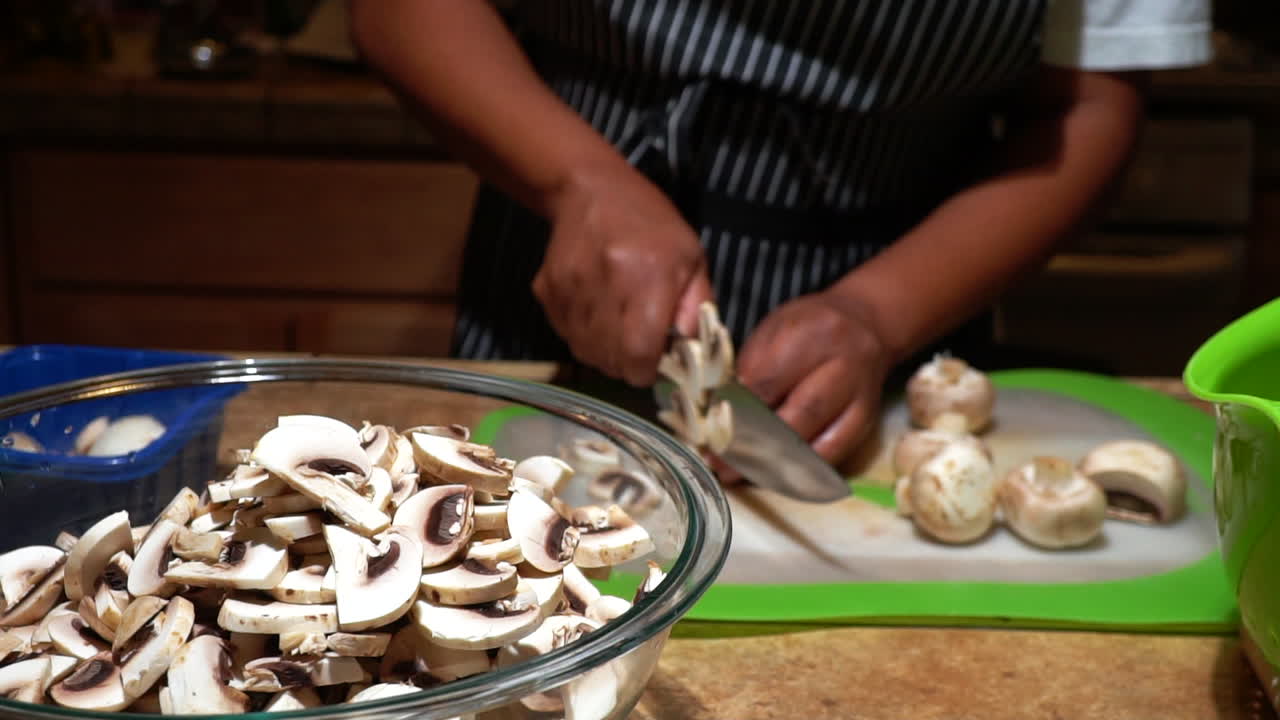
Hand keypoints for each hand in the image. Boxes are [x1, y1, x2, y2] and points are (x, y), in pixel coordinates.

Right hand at [534, 165, 712, 385]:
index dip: (646, 370)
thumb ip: (696, 305)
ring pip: (585, 351)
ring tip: (618, 330)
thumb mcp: (691, 256)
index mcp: (647, 276)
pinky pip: (565, 335)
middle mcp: (605, 283)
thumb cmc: (650, 224)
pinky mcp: (546, 289)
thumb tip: (689, 348)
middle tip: (638, 348)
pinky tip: (597, 314)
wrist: (589, 190)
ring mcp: (570, 288)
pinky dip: (583, 336)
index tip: (654, 364)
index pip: (638, 351)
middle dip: (627, 365)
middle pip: (610, 359)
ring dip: (604, 353)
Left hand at [735, 290, 892, 469]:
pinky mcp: (866, 420)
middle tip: (719, 463)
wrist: (867, 323)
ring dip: (773, 464)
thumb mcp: (773, 329)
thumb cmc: (810, 326)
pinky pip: (833, 454)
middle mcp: (842, 365)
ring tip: (740, 475)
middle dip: (752, 444)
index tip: (708, 432)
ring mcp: (859, 396)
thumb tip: (722, 411)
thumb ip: (750, 367)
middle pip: (794, 415)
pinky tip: (774, 477)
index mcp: (811, 334)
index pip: (767, 383)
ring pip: (815, 440)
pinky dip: (800, 470)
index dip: (734, 411)